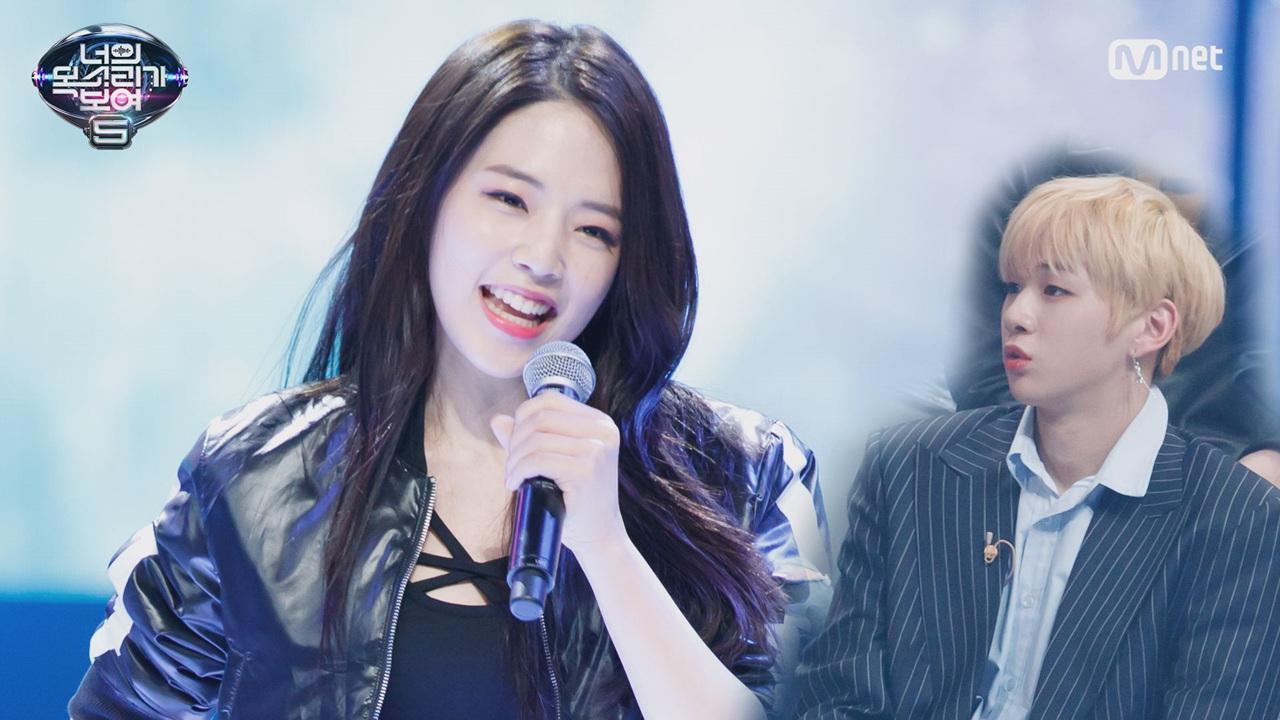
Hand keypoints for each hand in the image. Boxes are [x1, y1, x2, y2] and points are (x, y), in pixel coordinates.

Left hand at [490, 392, 627, 553]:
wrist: (599, 534)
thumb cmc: (575, 498)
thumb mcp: (555, 461)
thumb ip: (529, 438)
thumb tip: (497, 419)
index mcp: (599, 423)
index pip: (551, 400)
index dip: (524, 416)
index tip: (516, 442)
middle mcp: (602, 431)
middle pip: (541, 418)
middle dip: (516, 440)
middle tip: (512, 465)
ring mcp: (596, 449)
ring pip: (536, 440)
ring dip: (515, 459)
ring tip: (513, 477)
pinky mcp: (585, 470)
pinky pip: (538, 460)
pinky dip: (519, 471)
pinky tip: (515, 483)